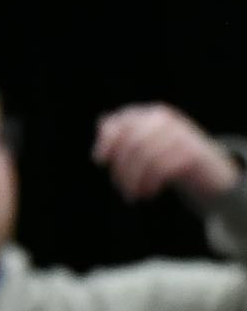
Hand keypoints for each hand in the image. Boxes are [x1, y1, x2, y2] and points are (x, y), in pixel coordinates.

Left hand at [94, 103, 241, 202]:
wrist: (209, 168)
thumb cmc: (168, 156)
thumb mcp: (147, 143)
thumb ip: (125, 133)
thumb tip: (102, 124)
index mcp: (150, 114)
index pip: (120, 123)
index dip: (107, 141)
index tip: (100, 161)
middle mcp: (164, 120)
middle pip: (132, 143)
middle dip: (122, 170)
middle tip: (122, 189)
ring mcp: (181, 134)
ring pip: (146, 156)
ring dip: (135, 181)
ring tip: (133, 195)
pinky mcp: (193, 152)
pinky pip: (163, 167)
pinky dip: (151, 183)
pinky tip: (148, 193)